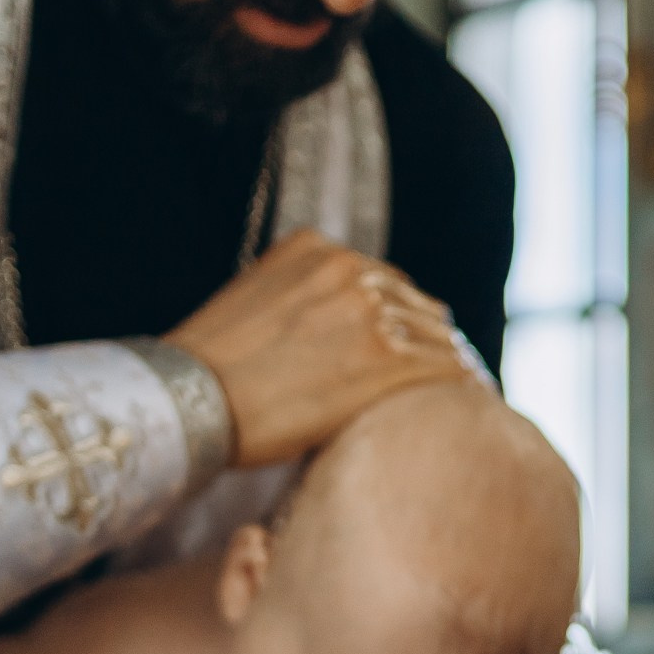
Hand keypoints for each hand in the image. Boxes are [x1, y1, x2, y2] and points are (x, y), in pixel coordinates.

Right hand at [165, 230, 488, 466]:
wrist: (186, 397)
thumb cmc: (208, 368)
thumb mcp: (254, 301)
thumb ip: (301, 298)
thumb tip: (328, 332)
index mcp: (316, 249)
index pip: (384, 280)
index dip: (403, 316)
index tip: (415, 343)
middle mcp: (349, 269)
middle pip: (416, 304)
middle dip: (429, 338)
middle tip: (444, 371)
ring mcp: (371, 311)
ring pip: (435, 336)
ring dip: (448, 364)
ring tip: (461, 391)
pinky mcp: (383, 359)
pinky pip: (441, 369)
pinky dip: (457, 386)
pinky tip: (466, 404)